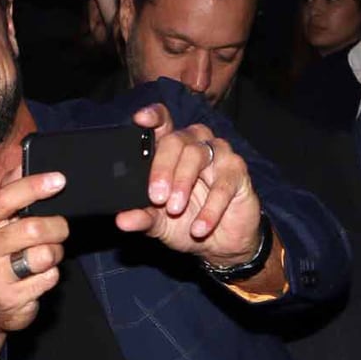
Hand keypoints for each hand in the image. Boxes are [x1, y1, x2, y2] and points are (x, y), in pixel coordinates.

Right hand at [0, 169, 70, 336]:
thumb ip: (8, 194)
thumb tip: (23, 160)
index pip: (5, 198)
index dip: (34, 187)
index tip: (59, 180)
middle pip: (32, 228)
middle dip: (56, 227)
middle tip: (60, 229)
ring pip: (44, 254)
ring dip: (55, 253)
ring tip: (47, 255)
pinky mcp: (10, 297)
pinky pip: (48, 278)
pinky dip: (52, 275)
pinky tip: (39, 275)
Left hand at [117, 104, 262, 261]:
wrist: (219, 242)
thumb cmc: (185, 222)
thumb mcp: (159, 223)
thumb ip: (142, 217)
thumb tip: (122, 220)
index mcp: (171, 150)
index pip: (163, 123)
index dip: (153, 116)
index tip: (140, 120)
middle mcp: (195, 145)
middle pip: (176, 140)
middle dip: (162, 168)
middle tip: (157, 197)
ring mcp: (219, 155)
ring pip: (198, 154)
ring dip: (183, 183)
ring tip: (174, 210)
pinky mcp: (238, 172)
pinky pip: (223, 184)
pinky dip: (210, 208)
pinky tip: (199, 227)